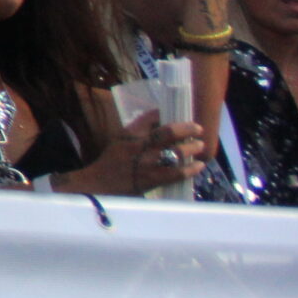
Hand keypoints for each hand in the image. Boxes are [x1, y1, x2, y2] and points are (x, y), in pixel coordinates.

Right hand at [62, 113, 205, 195]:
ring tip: (199, 146)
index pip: (149, 118)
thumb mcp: (119, 142)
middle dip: (186, 129)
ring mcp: (146, 163)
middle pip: (167, 132)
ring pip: (175, 152)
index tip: (175, 112)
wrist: (98, 186)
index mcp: (128, 134)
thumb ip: (137, 134)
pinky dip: (190, 169)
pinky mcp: (152, 179)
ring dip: (191, 148)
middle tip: (197, 129)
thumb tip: (160, 125)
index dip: (165, 114)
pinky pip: (177, 172)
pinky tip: (198, 166)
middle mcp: (138, 145)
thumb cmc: (110, 163)